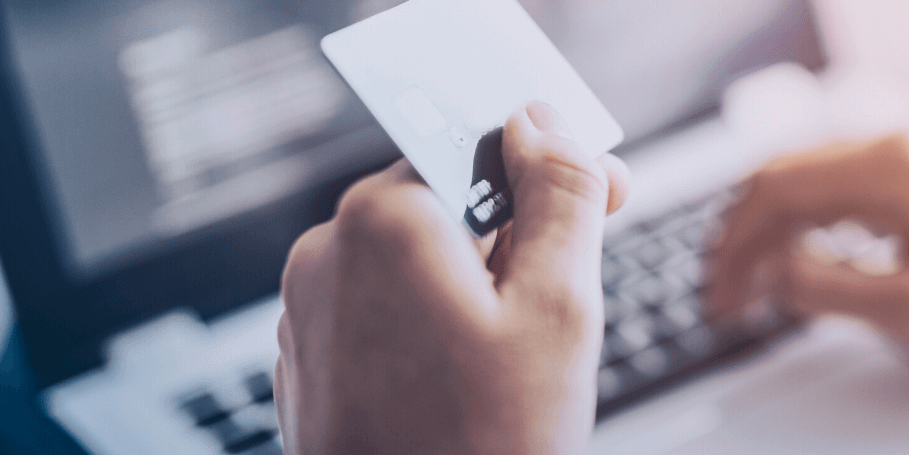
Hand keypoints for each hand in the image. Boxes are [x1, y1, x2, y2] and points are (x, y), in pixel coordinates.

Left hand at [274, 102, 629, 454]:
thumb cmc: (488, 449)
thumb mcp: (558, 308)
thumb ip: (559, 196)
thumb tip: (541, 123)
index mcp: (383, 221)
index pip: (479, 143)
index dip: (549, 169)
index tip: (601, 202)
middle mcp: (327, 253)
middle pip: (447, 205)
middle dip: (514, 242)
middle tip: (558, 312)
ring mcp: (307, 312)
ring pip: (417, 263)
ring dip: (474, 291)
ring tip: (507, 367)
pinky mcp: (310, 361)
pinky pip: (383, 314)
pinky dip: (431, 332)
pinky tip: (465, 389)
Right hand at [709, 135, 908, 376]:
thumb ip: (831, 287)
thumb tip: (777, 277)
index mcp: (892, 166)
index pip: (775, 191)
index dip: (732, 249)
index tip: (720, 299)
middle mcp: (908, 144)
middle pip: (792, 175)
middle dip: (747, 235)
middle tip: (728, 294)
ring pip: (825, 178)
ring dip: (786, 227)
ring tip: (766, 283)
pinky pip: (864, 185)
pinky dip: (827, 221)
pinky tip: (827, 259)